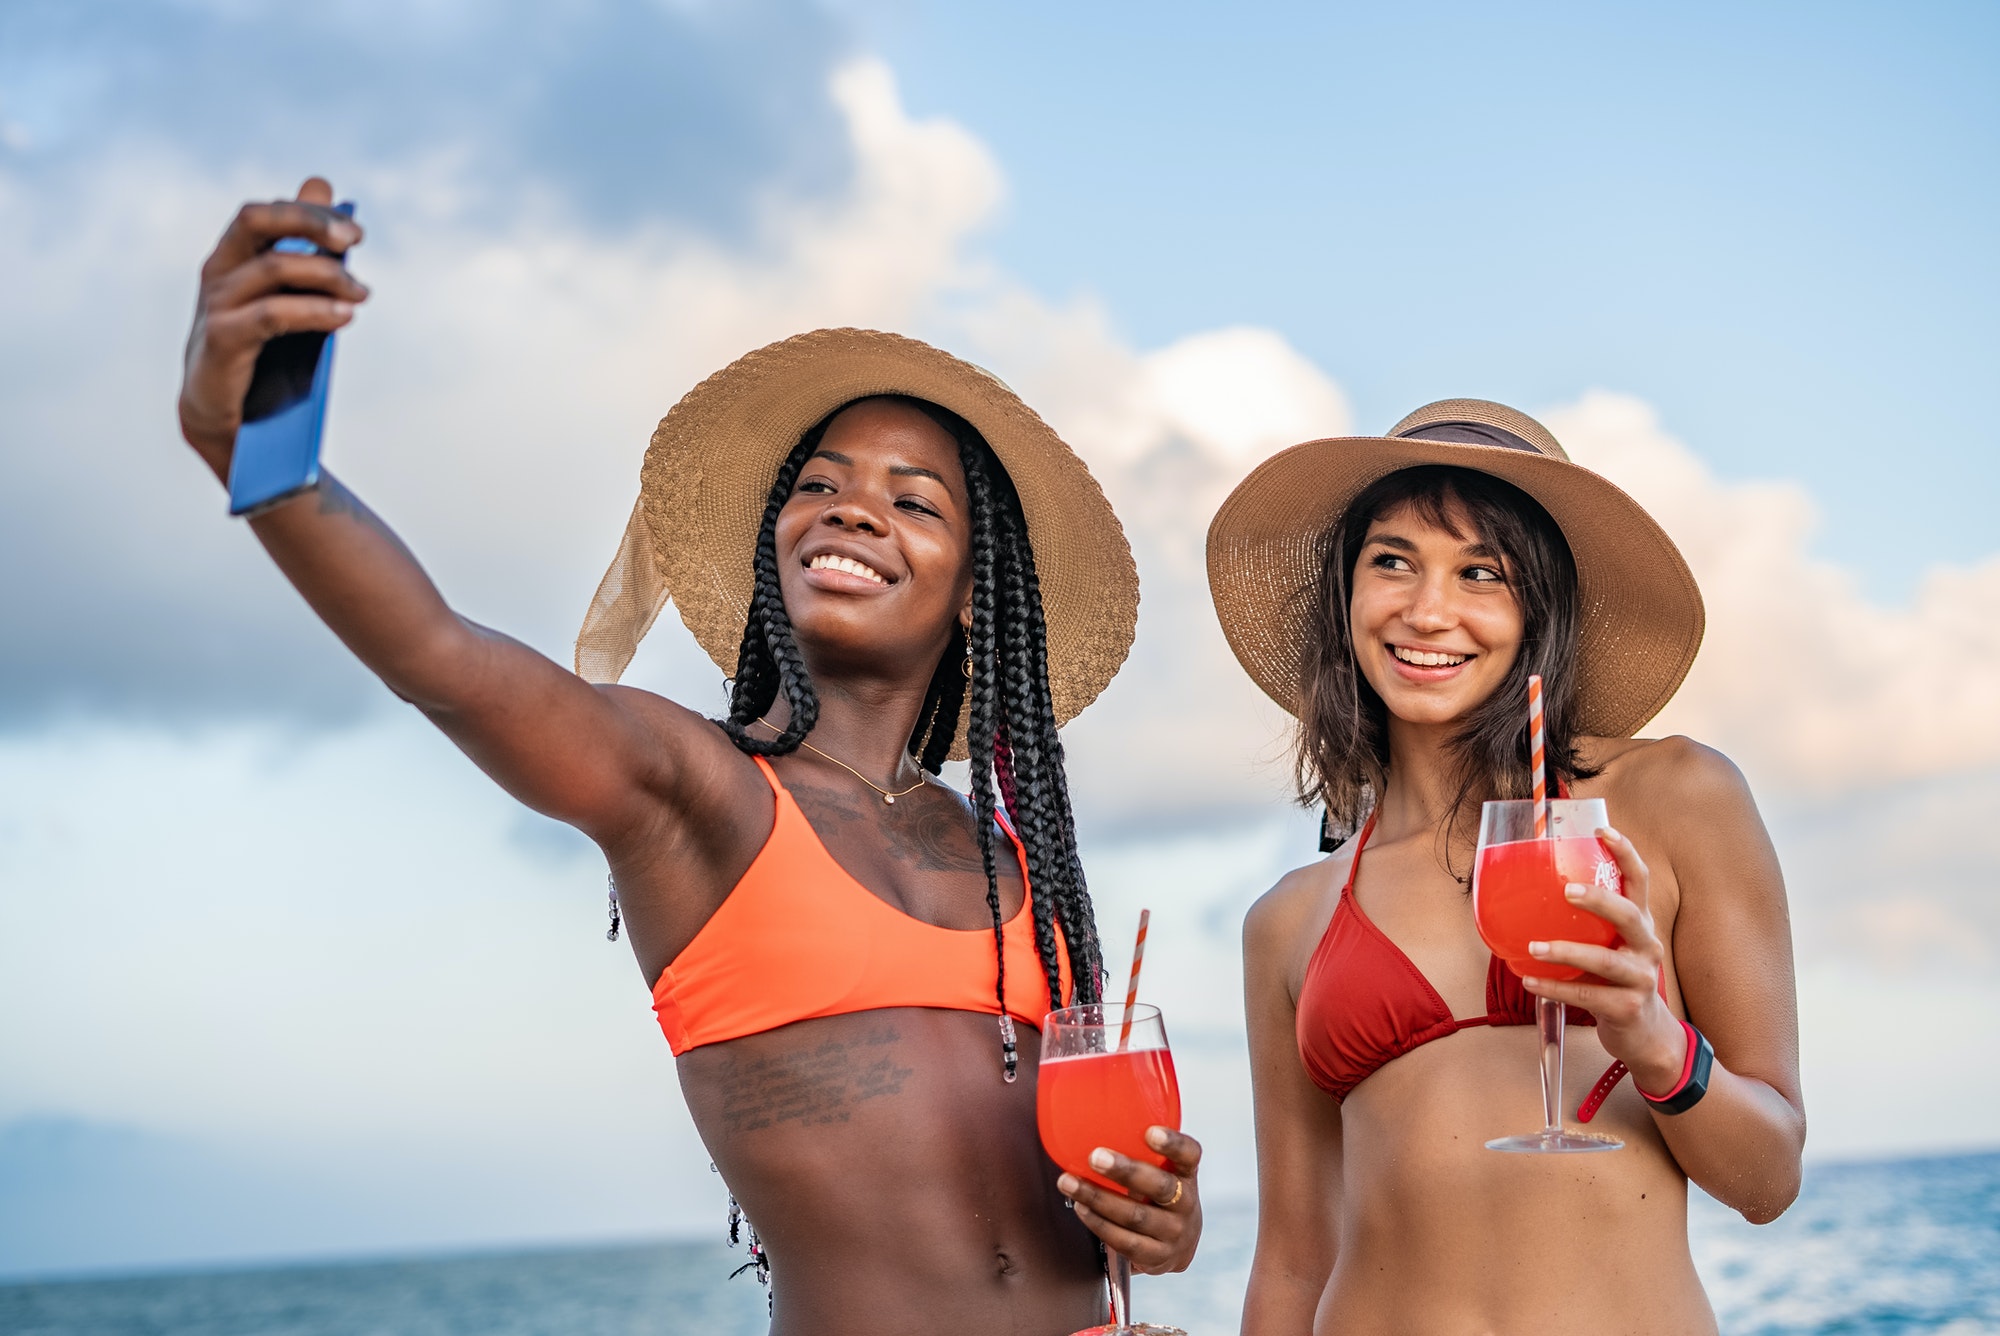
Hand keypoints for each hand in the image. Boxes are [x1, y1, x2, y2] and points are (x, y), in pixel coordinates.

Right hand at [179, 176, 368, 468]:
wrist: (228, 419)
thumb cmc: (261, 353)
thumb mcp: (283, 296)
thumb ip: (301, 245)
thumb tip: (322, 184)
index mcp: (231, 258)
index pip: (266, 213)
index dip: (310, 212)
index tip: (355, 232)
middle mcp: (218, 272)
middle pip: (257, 220)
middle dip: (311, 222)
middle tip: (355, 241)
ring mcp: (216, 304)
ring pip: (274, 267)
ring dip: (328, 276)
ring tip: (362, 295)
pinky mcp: (223, 340)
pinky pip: (272, 314)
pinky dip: (315, 311)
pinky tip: (346, 317)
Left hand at [1056, 1126, 1202, 1274]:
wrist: (1178, 1245)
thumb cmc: (1159, 1196)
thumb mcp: (1162, 1171)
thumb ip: (1141, 1151)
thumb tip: (1094, 1117)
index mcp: (1186, 1174)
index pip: (1189, 1154)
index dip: (1172, 1143)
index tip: (1150, 1132)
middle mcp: (1185, 1203)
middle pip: (1159, 1186)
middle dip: (1125, 1171)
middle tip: (1095, 1157)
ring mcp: (1174, 1233)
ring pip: (1135, 1216)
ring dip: (1098, 1197)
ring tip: (1069, 1182)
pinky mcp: (1157, 1257)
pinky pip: (1124, 1241)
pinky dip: (1098, 1223)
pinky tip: (1081, 1207)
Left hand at [1520, 825, 1688, 1093]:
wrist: (1642, 1033)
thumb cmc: (1614, 980)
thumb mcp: (1608, 946)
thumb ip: (1584, 924)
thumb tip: (1530, 891)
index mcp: (1639, 924)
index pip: (1639, 880)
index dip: (1625, 852)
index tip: (1602, 829)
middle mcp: (1646, 945)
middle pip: (1628, 915)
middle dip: (1600, 900)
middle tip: (1568, 891)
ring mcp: (1640, 978)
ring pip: (1604, 960)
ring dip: (1565, 951)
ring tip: (1533, 946)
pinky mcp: (1626, 1007)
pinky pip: (1585, 994)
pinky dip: (1554, 987)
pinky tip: (1529, 980)